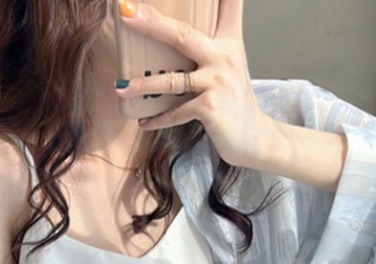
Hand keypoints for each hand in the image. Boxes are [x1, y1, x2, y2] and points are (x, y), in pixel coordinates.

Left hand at [115, 0, 274, 170]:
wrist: (254, 137)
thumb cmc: (234, 101)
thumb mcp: (228, 64)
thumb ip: (211, 43)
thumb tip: (178, 33)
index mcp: (229, 41)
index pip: (227, 4)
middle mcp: (224, 56)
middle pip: (182, 34)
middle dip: (152, 22)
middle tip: (126, 12)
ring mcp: (217, 81)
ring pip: (171, 79)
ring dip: (142, 85)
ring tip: (121, 86)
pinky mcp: (210, 106)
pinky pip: (175, 112)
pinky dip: (157, 119)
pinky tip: (143, 122)